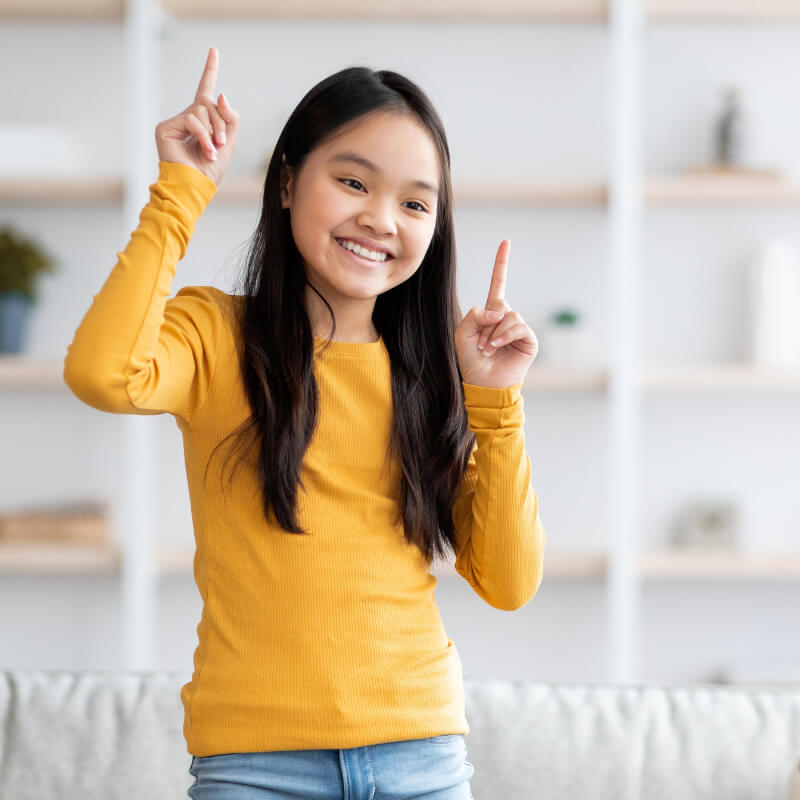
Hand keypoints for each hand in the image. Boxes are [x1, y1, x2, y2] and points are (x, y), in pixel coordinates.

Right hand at [155, 46, 238, 184]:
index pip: (205, 90)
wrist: (194, 188)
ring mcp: (175, 122)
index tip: (214, 50)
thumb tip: (220, 94)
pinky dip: (204, 136)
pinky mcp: (165, 127)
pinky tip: (206, 151)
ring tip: (213, 151)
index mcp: (202, 121)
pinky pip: (192, 120)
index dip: (210, 70)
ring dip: (213, 132)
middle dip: (221, 122)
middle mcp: (187, 118)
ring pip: (201, 110)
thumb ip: (229, 119)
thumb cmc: (210, 171)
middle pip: (209, 102)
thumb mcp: (229, 143)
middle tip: (222, 143)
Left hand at [454, 240, 538, 388]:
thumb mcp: (462, 333)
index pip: (498, 284)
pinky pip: (518, 326)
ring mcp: (519, 328)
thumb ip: (474, 315)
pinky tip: (497, 347)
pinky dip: (504, 335)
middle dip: (485, 325)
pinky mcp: (528, 339)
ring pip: (509, 315)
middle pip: (499, 305)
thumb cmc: (471, 360)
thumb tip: (499, 310)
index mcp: (491, 313)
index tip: (505, 242)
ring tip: (488, 348)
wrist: (483, 383)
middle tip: (480, 345)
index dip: (501, 264)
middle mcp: (507, 318)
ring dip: (494, 333)